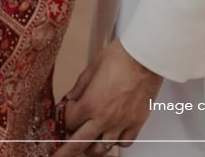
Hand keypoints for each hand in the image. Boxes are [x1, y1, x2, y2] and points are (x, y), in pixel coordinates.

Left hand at [53, 39, 163, 155]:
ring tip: (87, 144)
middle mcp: (104, 118)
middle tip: (58, 155)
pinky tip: (113, 136)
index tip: (65, 116)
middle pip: (79, 143)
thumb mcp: (92, 67)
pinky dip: (116, 143)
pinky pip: (124, 143)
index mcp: (90, 103)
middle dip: (65, 151)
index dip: (64, 119)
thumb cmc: (121, 56)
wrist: (145, 57)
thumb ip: (79, 86)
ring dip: (91, 148)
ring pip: (101, 149)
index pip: (69, 122)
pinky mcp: (136, 124)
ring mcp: (121, 123)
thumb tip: (70, 97)